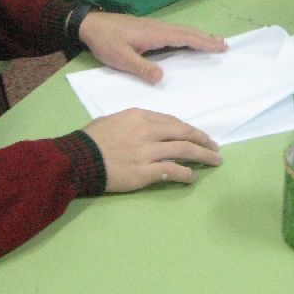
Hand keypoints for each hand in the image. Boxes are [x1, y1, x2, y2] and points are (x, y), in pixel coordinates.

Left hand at [78, 13, 226, 83]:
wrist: (90, 24)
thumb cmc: (105, 41)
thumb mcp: (121, 58)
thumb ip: (141, 67)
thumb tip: (161, 78)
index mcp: (155, 34)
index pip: (185, 38)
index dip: (204, 42)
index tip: (220, 46)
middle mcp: (158, 28)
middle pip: (188, 32)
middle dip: (207, 38)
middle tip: (225, 44)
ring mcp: (154, 27)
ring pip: (182, 30)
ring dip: (199, 35)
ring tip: (213, 40)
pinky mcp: (148, 28)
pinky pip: (175, 31)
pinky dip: (187, 34)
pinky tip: (187, 39)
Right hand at [83, 108, 222, 191]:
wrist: (78, 158)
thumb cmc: (91, 139)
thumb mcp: (113, 120)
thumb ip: (135, 122)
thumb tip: (151, 129)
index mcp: (140, 116)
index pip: (172, 121)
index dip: (189, 129)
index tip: (198, 136)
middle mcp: (148, 130)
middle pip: (184, 133)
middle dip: (203, 140)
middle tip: (215, 147)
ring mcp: (148, 151)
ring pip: (184, 150)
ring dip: (203, 155)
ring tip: (215, 161)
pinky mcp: (145, 171)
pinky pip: (172, 170)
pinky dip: (186, 173)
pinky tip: (192, 177)